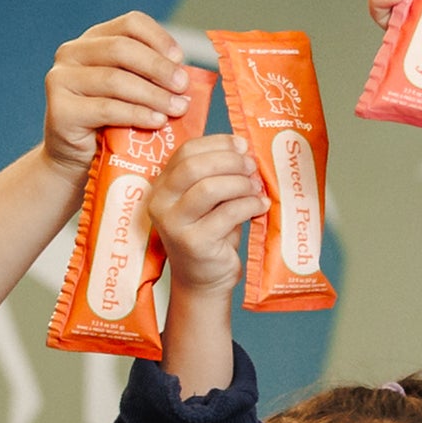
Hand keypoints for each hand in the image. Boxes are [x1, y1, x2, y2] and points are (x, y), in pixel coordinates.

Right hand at [39, 13, 185, 157]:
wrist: (79, 160)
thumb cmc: (112, 123)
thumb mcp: (134, 92)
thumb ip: (152, 78)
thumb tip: (187, 75)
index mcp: (94, 40)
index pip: (130, 24)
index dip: (159, 38)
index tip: (181, 60)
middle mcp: (72, 53)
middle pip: (122, 48)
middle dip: (158, 67)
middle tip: (183, 86)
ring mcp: (61, 79)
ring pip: (115, 80)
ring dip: (152, 94)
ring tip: (177, 108)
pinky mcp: (60, 109)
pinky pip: (106, 108)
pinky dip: (137, 114)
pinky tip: (157, 121)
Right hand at [138, 125, 263, 273]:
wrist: (203, 279)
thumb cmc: (211, 234)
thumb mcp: (209, 199)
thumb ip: (218, 174)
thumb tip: (244, 149)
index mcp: (162, 185)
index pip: (186, 151)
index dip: (218, 143)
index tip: (242, 146)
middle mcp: (161, 203)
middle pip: (194, 166)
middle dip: (230, 161)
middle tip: (251, 167)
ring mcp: (174, 224)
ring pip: (209, 188)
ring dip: (240, 183)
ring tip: (256, 188)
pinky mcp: (193, 243)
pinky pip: (227, 213)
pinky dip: (249, 204)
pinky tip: (260, 205)